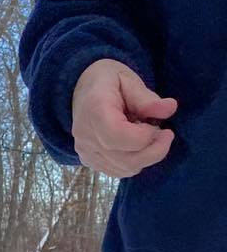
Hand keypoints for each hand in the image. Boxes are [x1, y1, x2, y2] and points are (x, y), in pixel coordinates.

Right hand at [71, 59, 176, 177]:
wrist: (81, 91)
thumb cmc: (106, 81)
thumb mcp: (128, 80)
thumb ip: (147, 98)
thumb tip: (170, 109)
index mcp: (95, 111)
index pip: (119, 137)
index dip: (145, 136)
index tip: (158, 124)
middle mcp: (87, 138)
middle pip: (125, 159)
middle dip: (154, 151)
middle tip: (166, 134)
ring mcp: (86, 153)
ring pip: (123, 169)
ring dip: (146, 157)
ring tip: (150, 137)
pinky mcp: (90, 162)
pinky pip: (117, 171)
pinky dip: (135, 163)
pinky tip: (138, 146)